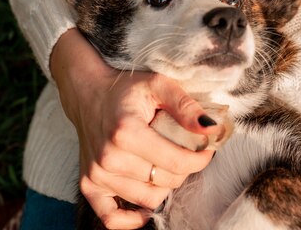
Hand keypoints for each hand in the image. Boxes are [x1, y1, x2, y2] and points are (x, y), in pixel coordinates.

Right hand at [51, 28, 221, 228]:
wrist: (89, 93)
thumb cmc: (126, 89)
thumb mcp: (158, 84)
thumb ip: (186, 106)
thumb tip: (211, 129)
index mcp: (125, 132)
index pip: (177, 162)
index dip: (200, 158)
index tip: (206, 148)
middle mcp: (108, 157)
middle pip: (166, 182)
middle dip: (184, 169)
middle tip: (186, 151)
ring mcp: (96, 174)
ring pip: (148, 200)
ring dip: (164, 185)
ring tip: (163, 163)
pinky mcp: (88, 185)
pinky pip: (112, 218)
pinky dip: (131, 218)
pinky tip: (145, 204)